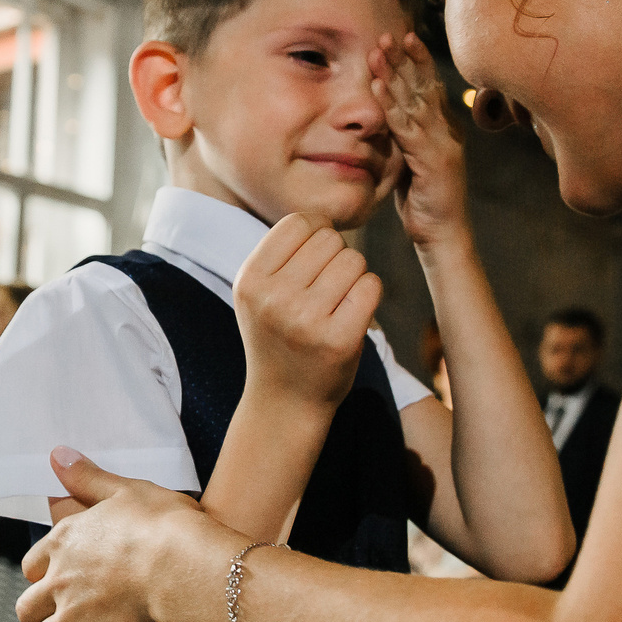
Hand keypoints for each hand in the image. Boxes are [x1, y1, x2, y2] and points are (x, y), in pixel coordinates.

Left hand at [18, 448, 229, 621]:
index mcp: (63, 543)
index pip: (32, 566)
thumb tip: (56, 454)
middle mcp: (57, 582)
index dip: (46, 575)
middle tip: (68, 619)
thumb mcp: (126, 489)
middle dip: (43, 615)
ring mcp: (71, 621)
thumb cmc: (165, 524)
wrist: (187, 566)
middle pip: (27, 609)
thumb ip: (87, 477)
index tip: (64, 581)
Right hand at [233, 213, 379, 413]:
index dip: (316, 233)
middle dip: (336, 257)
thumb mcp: (260, 294)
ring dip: (354, 277)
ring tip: (336, 304)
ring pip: (354, 260)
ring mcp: (306, 320)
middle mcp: (273, 298)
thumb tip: (324, 218)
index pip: (299, 222)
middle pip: (330, 239)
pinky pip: (371, 286)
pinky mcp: (339, 340)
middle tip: (325, 289)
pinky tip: (352, 315)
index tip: (315, 260)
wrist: (284, 403)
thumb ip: (283, 254)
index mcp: (250, 280)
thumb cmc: (279, 338)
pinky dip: (369, 295)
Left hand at [370, 30, 468, 249]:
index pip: (432, 86)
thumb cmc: (426, 202)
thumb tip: (390, 119)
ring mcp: (443, 144)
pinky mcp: (433, 160)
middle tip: (389, 34)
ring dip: (396, 74)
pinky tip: (378, 88)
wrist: (444, 235)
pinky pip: (408, 127)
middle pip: (426, 86)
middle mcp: (447, 131)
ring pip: (416, 101)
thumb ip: (406, 139)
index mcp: (445, 129)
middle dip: (407, 59)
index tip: (404, 37)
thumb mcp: (414, 163)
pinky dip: (392, 105)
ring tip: (378, 51)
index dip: (419, 61)